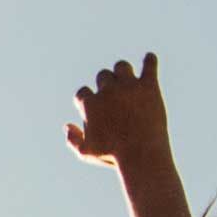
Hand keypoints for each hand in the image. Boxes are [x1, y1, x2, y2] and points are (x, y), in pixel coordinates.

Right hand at [65, 53, 169, 169]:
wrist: (142, 155)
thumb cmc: (113, 156)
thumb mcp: (87, 152)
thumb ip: (73, 140)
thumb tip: (67, 126)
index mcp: (90, 103)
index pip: (82, 92)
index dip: (87, 100)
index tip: (96, 110)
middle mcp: (107, 90)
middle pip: (102, 75)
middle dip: (106, 85)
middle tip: (115, 98)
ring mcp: (128, 86)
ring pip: (122, 66)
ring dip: (123, 73)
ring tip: (129, 83)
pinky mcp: (149, 86)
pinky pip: (149, 65)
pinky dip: (150, 61)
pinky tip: (150, 60)